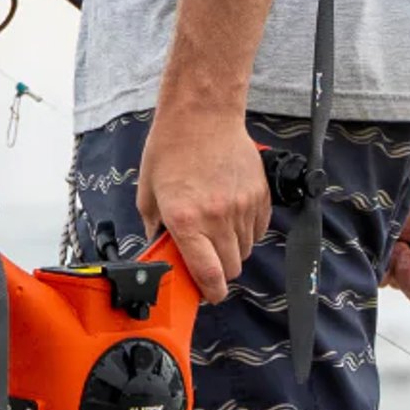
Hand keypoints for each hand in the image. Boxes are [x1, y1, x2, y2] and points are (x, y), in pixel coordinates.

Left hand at [137, 102, 271, 303]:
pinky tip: (231, 216)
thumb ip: (156, 228)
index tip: (208, 296)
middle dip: (220, 272)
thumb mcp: (149, 193)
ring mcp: (242, 206)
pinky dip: (247, 231)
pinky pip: (259, 229)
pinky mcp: (260, 195)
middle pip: (232, 268)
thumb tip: (161, 251)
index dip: (211, 293)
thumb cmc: (171, 149)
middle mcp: (217, 217)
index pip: (209, 274)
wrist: (203, 113)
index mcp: (186, 220)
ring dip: (232, 249)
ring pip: (246, 250)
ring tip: (216, 230)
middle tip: (207, 260)